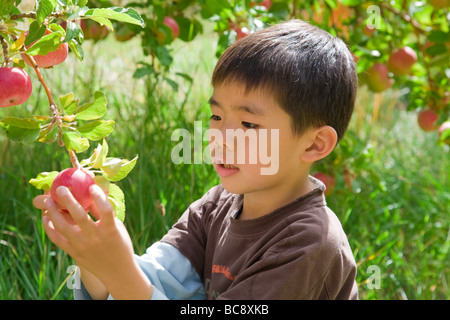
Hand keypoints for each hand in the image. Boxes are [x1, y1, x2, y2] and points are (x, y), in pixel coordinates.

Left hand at [33, 184, 150, 297]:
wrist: (117, 270)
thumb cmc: (119, 244)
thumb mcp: (117, 227)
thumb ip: (104, 212)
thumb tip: (94, 190)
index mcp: (110, 230)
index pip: (105, 210)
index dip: (98, 196)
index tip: (92, 186)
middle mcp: (96, 238)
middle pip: (79, 216)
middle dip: (68, 200)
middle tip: (61, 188)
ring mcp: (83, 246)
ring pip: (63, 227)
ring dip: (53, 212)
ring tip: (48, 201)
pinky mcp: (74, 253)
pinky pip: (57, 239)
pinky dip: (49, 227)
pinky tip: (46, 217)